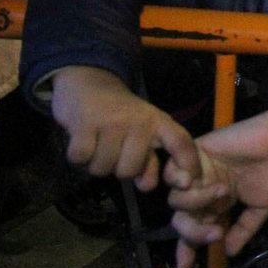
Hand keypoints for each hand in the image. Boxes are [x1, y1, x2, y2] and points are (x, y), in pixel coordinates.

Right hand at [50, 66, 200, 192]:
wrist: (89, 81)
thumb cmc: (119, 113)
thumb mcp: (141, 131)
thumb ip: (148, 160)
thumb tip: (146, 186)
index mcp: (158, 121)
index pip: (181, 142)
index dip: (189, 164)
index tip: (187, 184)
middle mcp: (139, 121)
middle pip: (129, 171)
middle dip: (118, 168)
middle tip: (114, 150)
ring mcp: (112, 122)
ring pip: (103, 169)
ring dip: (96, 163)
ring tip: (98, 143)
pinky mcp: (84, 123)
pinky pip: (80, 159)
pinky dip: (78, 157)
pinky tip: (83, 140)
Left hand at [165, 98, 267, 267]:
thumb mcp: (261, 207)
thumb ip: (243, 229)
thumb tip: (228, 252)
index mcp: (217, 203)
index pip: (197, 227)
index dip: (189, 247)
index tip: (188, 266)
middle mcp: (204, 189)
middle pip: (182, 217)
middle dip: (192, 231)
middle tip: (214, 232)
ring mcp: (198, 171)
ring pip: (175, 198)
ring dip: (195, 201)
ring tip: (222, 191)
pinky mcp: (194, 152)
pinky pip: (171, 170)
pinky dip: (178, 178)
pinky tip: (194, 179)